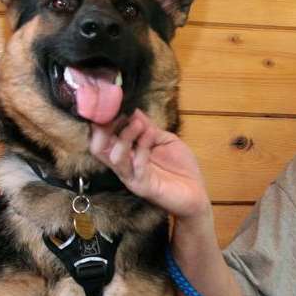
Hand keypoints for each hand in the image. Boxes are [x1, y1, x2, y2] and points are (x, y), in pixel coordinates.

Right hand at [89, 110, 210, 219]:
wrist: (197, 193)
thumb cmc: (181, 168)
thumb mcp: (165, 140)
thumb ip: (149, 127)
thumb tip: (134, 109)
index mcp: (126, 153)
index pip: (102, 137)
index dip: (103, 120)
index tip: (113, 102)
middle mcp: (124, 165)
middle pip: (98, 147)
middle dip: (104, 128)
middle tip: (118, 112)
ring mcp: (132, 177)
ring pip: (114, 157)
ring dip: (125, 136)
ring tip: (138, 123)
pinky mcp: (144, 187)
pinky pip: (137, 166)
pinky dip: (143, 148)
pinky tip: (151, 134)